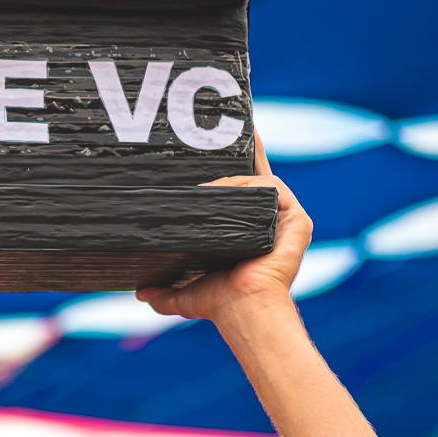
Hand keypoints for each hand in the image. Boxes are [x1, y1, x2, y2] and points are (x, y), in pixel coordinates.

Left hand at [135, 132, 312, 326]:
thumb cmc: (220, 304)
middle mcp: (270, 222)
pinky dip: (251, 185)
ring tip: (206, 190)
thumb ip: (163, 293)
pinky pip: (273, 188)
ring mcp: (285, 219)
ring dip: (232, 179)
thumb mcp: (183, 295)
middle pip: (258, 177)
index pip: (243, 195)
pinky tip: (230, 191)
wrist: (242, 310)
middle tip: (236, 127)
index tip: (220, 150)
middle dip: (250, 150)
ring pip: (259, 182)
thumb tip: (140, 292)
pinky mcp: (297, 220)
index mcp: (250, 232)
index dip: (236, 172)